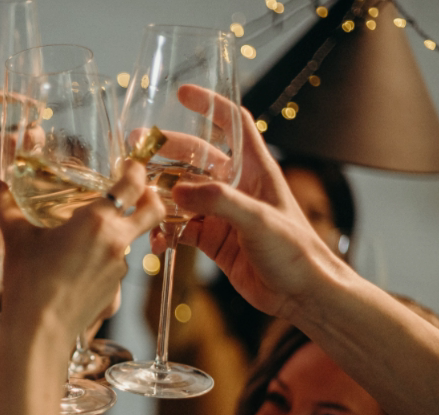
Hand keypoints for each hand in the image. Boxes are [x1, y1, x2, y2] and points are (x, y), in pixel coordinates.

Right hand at [0, 158, 163, 336]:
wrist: (39, 331)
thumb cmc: (29, 281)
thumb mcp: (16, 238)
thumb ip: (5, 206)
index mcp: (98, 220)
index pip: (134, 184)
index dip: (136, 169)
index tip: (131, 163)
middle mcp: (117, 242)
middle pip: (153, 211)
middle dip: (150, 198)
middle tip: (136, 191)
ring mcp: (121, 269)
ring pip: (131, 241)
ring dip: (117, 234)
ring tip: (85, 238)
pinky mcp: (116, 292)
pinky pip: (116, 268)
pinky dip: (104, 262)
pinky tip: (77, 268)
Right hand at [155, 84, 346, 318]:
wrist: (301, 295)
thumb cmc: (296, 251)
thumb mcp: (259, 220)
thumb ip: (219, 202)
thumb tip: (178, 192)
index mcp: (256, 170)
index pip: (234, 124)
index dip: (210, 105)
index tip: (183, 95)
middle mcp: (237, 187)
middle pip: (195, 157)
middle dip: (166, 151)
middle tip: (136, 148)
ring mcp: (223, 213)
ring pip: (182, 194)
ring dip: (160, 194)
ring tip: (137, 196)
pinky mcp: (213, 239)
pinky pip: (181, 228)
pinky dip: (165, 232)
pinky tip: (156, 240)